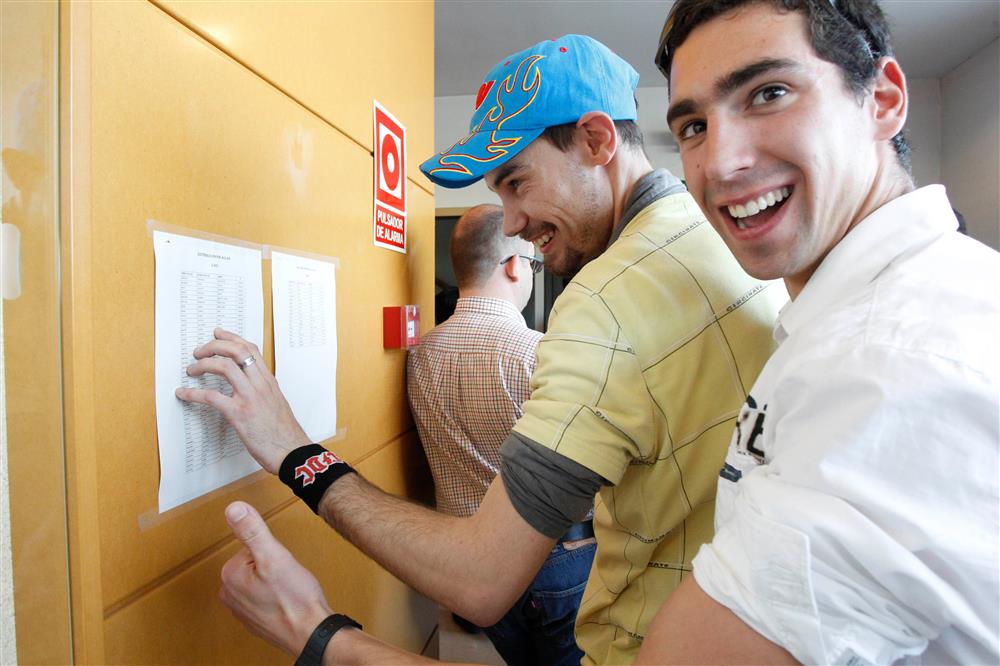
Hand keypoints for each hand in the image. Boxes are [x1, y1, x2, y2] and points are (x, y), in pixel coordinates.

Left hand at [175, 328, 310, 472]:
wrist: (291, 451)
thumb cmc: (284, 432)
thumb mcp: (277, 403)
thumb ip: (264, 391)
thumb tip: (250, 387)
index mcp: (269, 381)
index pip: (250, 349)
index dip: (232, 338)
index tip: (218, 334)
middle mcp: (260, 384)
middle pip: (236, 351)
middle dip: (213, 346)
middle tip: (199, 351)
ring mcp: (250, 397)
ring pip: (223, 367)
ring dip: (202, 364)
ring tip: (191, 370)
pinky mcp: (239, 414)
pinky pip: (211, 397)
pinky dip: (193, 393)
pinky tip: (183, 394)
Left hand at [219, 501, 332, 655]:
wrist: (310, 632)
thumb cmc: (295, 599)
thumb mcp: (274, 556)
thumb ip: (252, 531)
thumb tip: (234, 508)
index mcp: (230, 575)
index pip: (251, 547)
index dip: (272, 552)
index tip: (280, 565)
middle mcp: (229, 593)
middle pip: (253, 563)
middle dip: (272, 566)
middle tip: (286, 577)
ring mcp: (240, 609)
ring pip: (259, 579)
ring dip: (274, 581)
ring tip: (287, 590)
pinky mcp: (253, 619)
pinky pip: (263, 596)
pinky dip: (275, 596)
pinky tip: (286, 602)